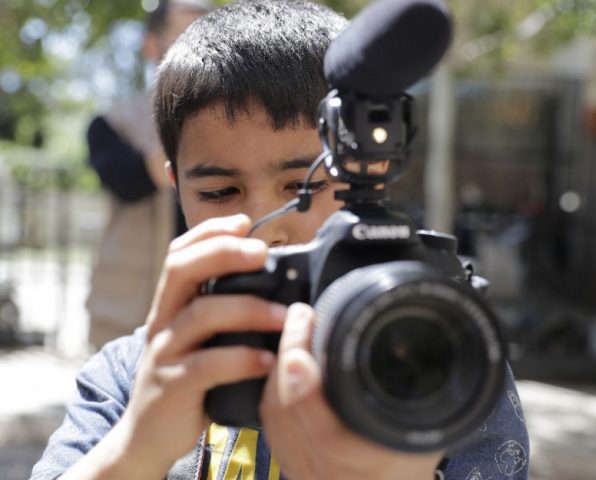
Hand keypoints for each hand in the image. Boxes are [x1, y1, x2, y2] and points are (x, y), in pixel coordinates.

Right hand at [64, 214, 284, 478]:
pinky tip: (267, 360)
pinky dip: (241, 359)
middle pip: (181, 270)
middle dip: (223, 252)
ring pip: (200, 315)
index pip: (179, 254)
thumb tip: (278, 285)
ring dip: (248, 309)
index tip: (245, 222)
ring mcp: (165, 353)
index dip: (209, 232)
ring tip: (286, 315)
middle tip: (263, 252)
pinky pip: (207, 366)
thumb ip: (224, 312)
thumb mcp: (200, 339)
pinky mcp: (173, 387)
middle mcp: (162, 322)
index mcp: (170, 306)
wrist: (148, 434)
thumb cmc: (188, 380)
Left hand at [260, 303, 442, 479]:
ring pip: (274, 413)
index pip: (317, 423)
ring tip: (296, 334)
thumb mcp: (426, 440)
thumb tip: (429, 357)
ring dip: (279, 368)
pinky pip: (271, 424)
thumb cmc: (404, 474)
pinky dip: (275, 389)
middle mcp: (323, 468)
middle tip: (301, 318)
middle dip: (288, 355)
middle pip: (285, 409)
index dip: (303, 386)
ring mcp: (303, 469)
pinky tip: (286, 368)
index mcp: (356, 459)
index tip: (300, 353)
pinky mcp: (292, 466)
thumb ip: (424, 402)